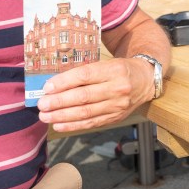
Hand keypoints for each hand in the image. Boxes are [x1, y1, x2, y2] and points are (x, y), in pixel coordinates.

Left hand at [36, 57, 153, 132]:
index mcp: (113, 69)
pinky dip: (73, 125)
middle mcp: (117, 88)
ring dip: (63, 116)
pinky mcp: (116, 117)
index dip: (64, 82)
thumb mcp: (106, 63)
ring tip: (45, 116)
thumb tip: (55, 83)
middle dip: (59, 102)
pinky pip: (92, 123)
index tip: (47, 87)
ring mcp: (117, 105)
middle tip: (42, 104)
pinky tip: (59, 125)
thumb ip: (85, 73)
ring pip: (86, 112)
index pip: (85, 75)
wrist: (146, 80)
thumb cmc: (120, 69)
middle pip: (84, 96)